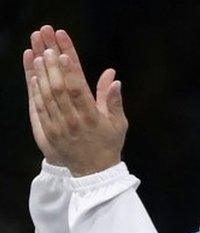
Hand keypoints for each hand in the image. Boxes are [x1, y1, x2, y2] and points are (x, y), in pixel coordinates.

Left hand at [23, 25, 126, 175]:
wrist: (93, 173)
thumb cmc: (108, 144)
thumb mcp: (118, 123)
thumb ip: (114, 100)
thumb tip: (114, 78)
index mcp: (93, 118)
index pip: (79, 88)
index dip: (71, 68)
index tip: (65, 50)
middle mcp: (74, 121)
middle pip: (59, 88)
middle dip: (53, 64)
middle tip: (49, 44)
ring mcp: (58, 127)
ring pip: (46, 96)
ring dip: (42, 73)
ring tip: (40, 54)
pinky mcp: (47, 132)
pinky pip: (38, 108)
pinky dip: (35, 90)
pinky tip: (34, 75)